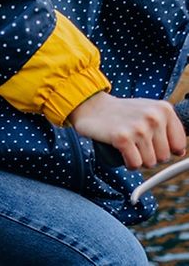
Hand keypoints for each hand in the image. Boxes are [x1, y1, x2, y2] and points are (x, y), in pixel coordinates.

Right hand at [69, 91, 185, 168]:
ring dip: (138, 158)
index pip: (179, 146)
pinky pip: (134, 165)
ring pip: (149, 163)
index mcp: (164, 109)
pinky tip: (121, 150)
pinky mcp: (123, 138)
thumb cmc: (122, 112)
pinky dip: (128, 163)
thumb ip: (168, 128)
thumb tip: (181, 152)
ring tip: (128, 143)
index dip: (165, 148)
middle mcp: (153, 117)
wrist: (92, 106)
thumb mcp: (149, 111)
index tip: (153, 142)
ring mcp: (138, 127)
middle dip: (150, 154)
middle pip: (164, 157)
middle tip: (136, 140)